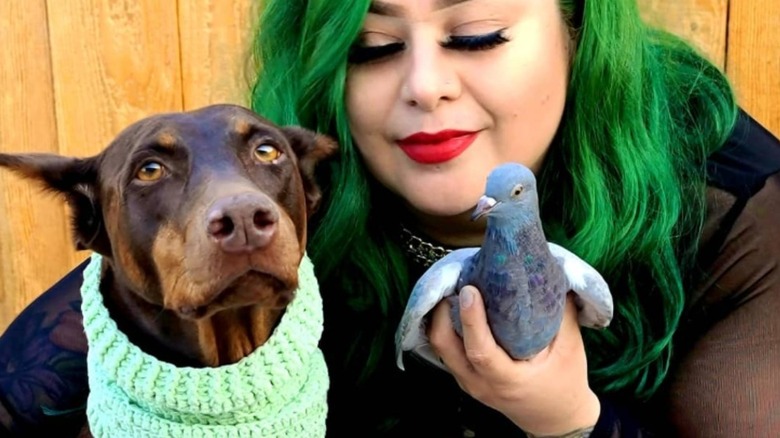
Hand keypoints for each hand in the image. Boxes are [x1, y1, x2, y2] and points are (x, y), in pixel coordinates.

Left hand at [428, 286, 599, 435]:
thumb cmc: (565, 384)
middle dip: (441, 313)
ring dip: (439, 319)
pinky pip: (446, 352)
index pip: (480, 351)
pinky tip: (453, 308)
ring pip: (441, 349)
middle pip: (445, 348)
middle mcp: (481, 384)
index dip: (471, 319)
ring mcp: (469, 384)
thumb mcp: (570, 349)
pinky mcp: (465, 378)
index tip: (470, 290)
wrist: (556, 419)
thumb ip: (562, 313)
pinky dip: (444, 328)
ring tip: (450, 290)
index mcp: (508, 381)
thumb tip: (555, 274)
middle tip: (452, 284)